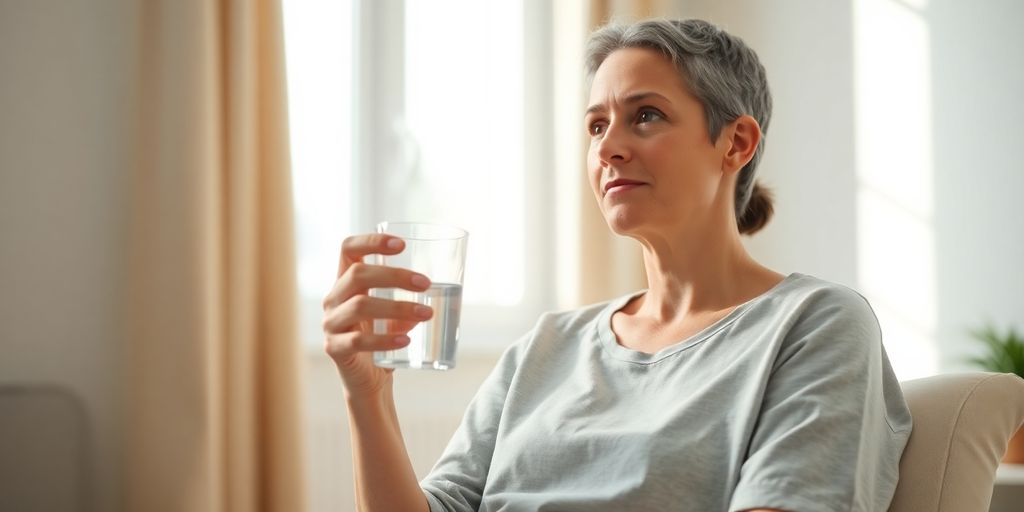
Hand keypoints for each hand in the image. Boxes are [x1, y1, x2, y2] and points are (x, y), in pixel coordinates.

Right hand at [322, 233, 433, 396]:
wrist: (368, 380)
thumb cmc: (383, 338)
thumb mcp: (397, 313)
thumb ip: (410, 297)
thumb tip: (442, 287)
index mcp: (345, 282)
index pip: (348, 249)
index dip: (371, 241)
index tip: (402, 245)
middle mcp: (333, 299)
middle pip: (357, 274)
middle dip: (394, 276)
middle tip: (426, 284)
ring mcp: (331, 324)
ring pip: (360, 306)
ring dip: (397, 307)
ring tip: (427, 314)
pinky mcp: (335, 349)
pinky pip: (358, 340)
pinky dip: (384, 339)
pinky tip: (405, 340)